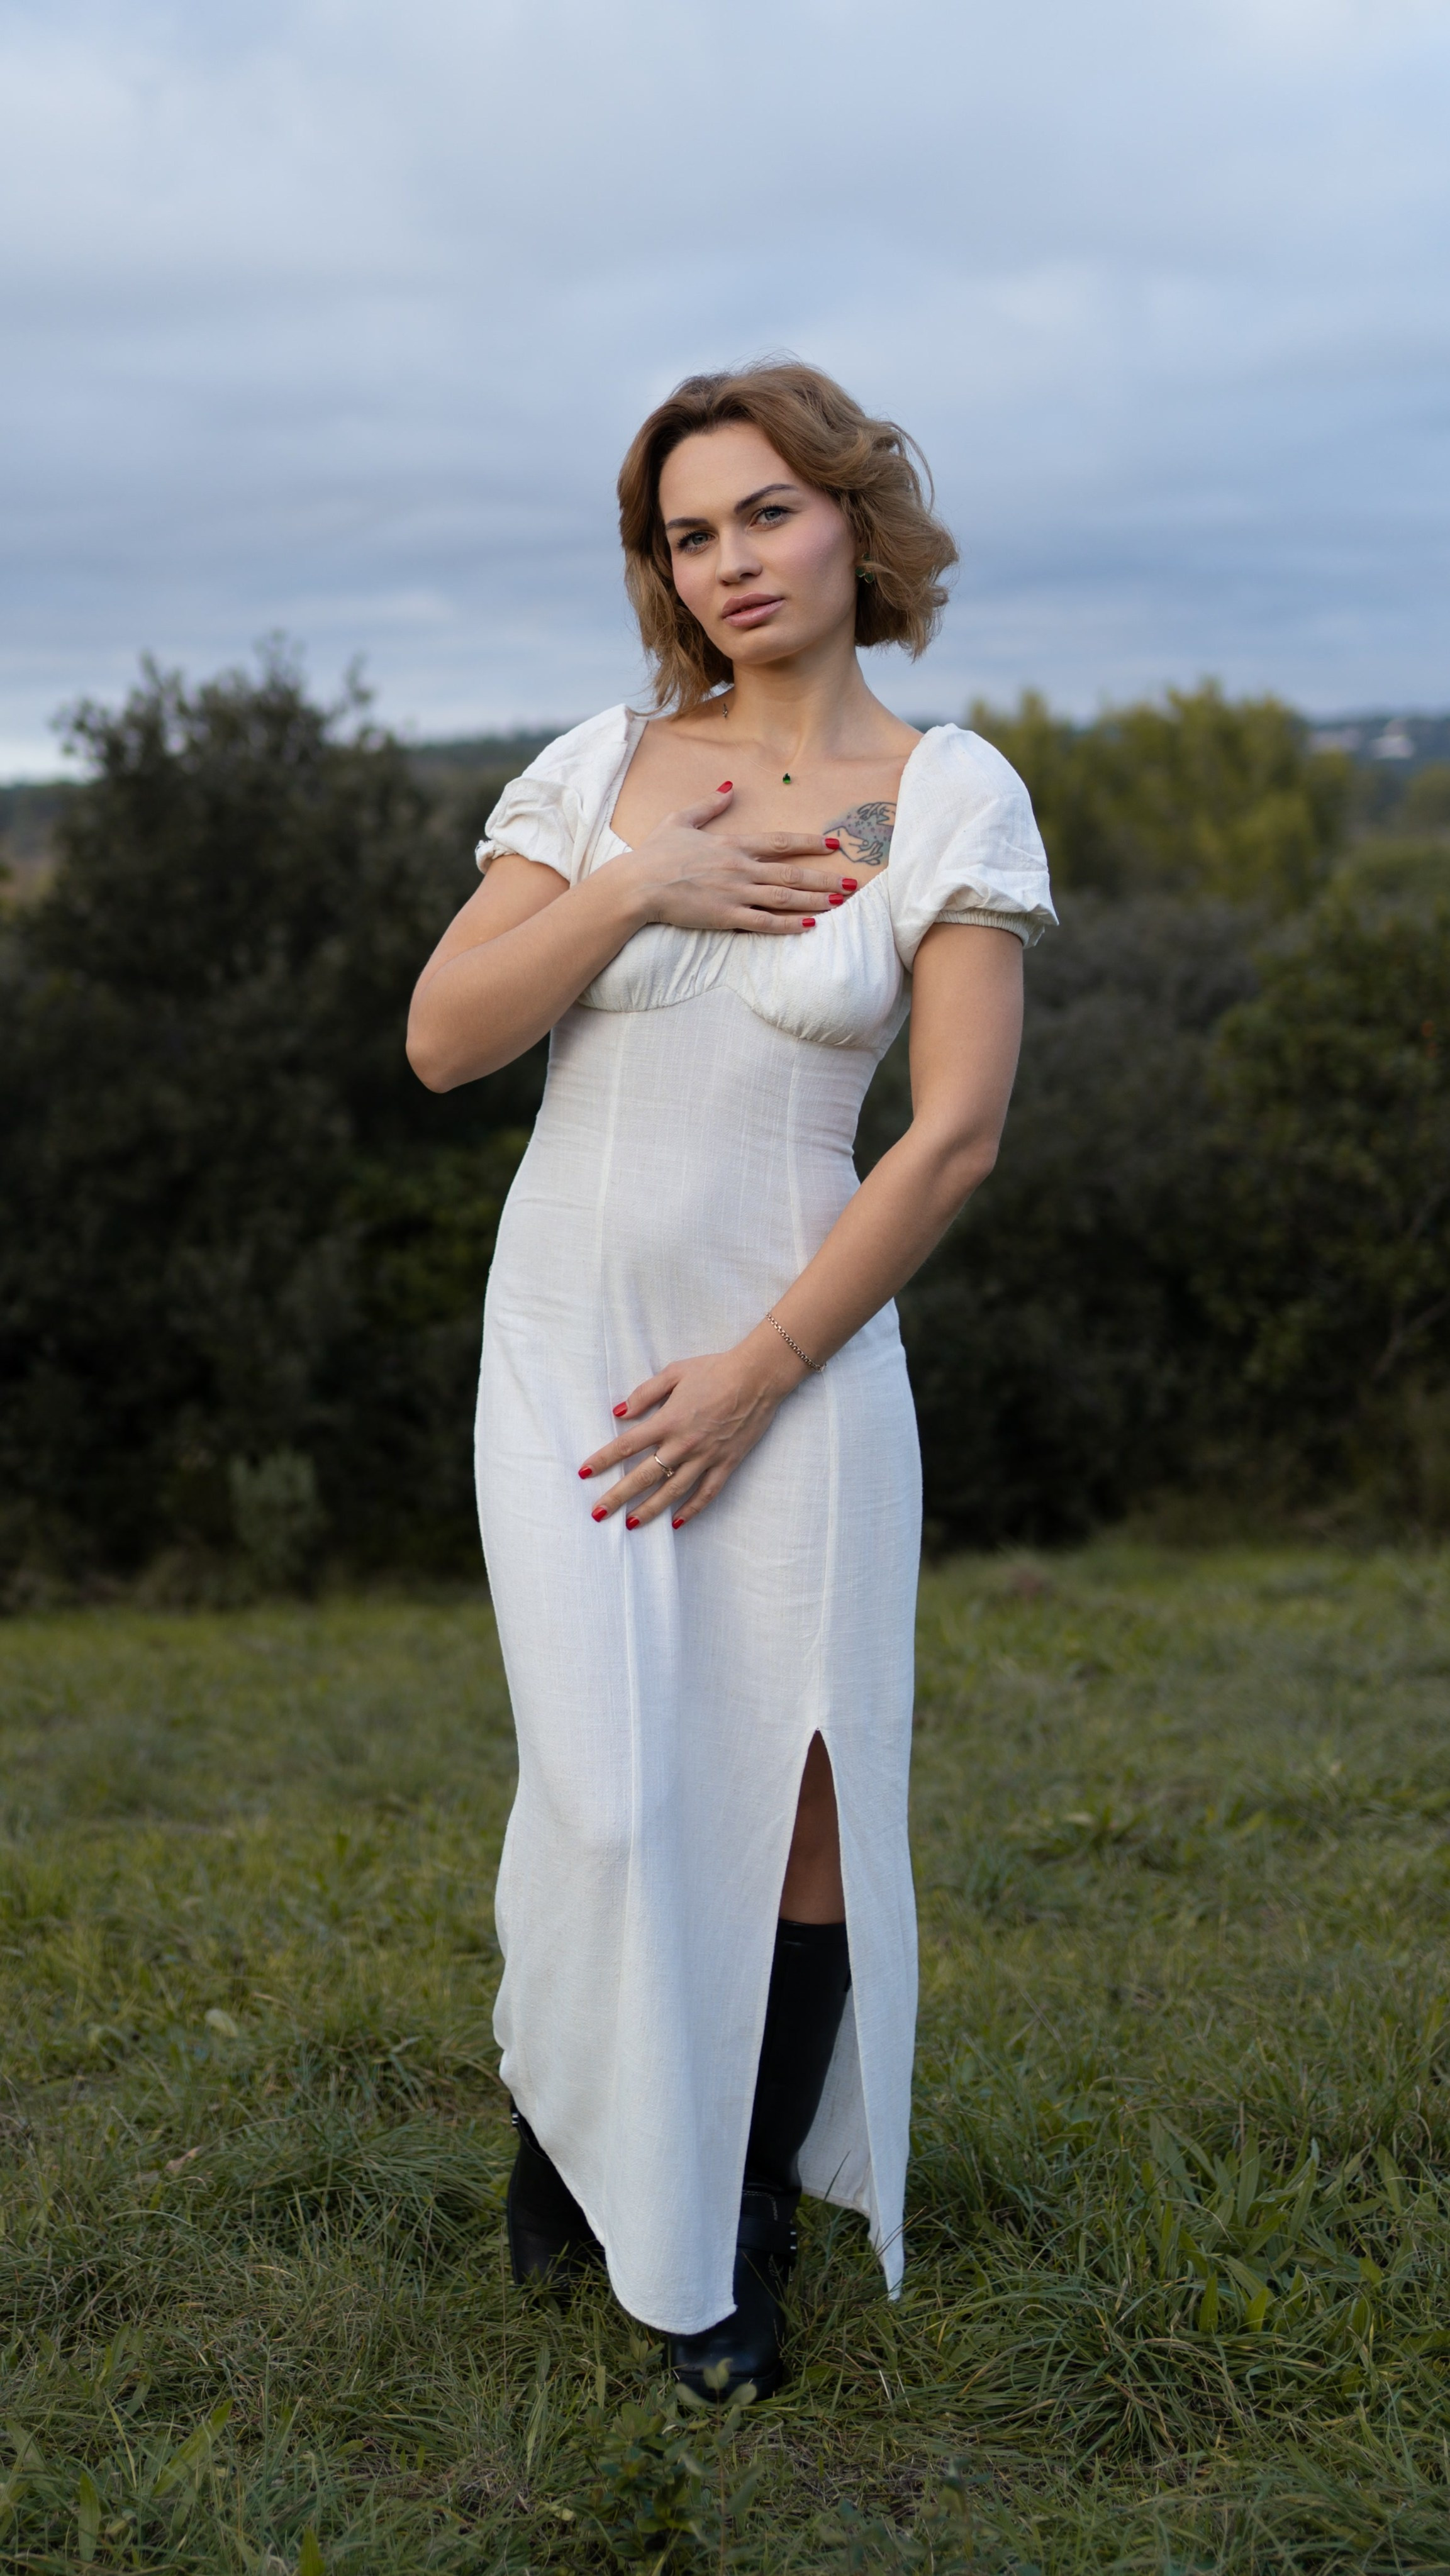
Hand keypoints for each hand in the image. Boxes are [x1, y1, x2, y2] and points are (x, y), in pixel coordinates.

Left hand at [577, 1334, 803, 1528]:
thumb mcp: (675, 1372)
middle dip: (619, 1496)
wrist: (758, 1377)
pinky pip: (707, 1493)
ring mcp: (706, 1457)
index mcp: (668, 1420)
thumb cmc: (715, 1370)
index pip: (627, 1445)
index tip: (584, 1472)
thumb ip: (645, 1394)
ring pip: (673, 1491)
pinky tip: (677, 1522)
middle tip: (598, 1513)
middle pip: (644, 1476)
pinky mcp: (727, 1463)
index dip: (603, 1460)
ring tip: (631, 1524)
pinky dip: (692, 1509)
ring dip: (650, 1509)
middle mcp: (684, 1444)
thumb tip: (619, 1412)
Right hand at [618, 789, 858, 935]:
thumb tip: (729, 787)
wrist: (637, 885)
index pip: (780, 842)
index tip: (834, 845)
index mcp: (732, 844)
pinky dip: (789, 924)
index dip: (810, 842)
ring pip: (784, 897)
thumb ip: (708, 805)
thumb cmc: (654, 853)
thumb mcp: (680, 820)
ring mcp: (735, 893)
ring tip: (839, 904)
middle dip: (824, 877)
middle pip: (791, 872)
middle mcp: (740, 868)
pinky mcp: (725, 917)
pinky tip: (810, 926)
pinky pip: (764, 922)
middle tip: (851, 882)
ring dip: (814, 900)